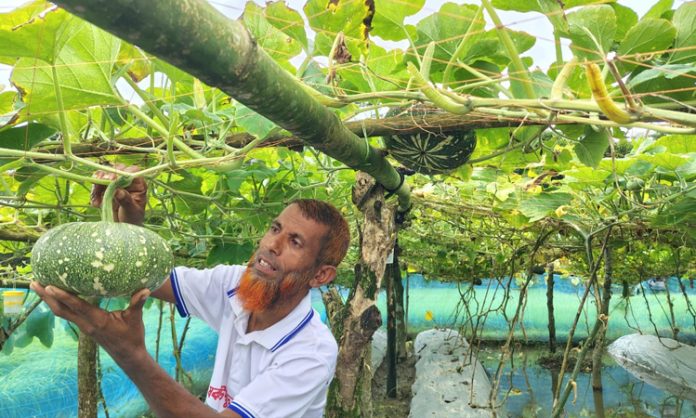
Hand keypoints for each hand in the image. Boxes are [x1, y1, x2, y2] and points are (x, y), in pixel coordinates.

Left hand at [31, 282, 149, 361]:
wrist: (128, 355)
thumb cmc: (132, 336)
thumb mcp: (135, 319)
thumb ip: (138, 303)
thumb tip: (146, 289)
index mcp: (97, 321)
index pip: (77, 306)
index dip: (63, 296)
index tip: (50, 286)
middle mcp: (86, 324)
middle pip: (60, 310)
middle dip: (46, 296)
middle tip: (34, 282)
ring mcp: (84, 326)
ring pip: (61, 312)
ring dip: (48, 300)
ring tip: (37, 286)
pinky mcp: (85, 327)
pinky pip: (67, 314)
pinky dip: (58, 304)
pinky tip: (54, 296)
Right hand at [91, 164, 146, 224]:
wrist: (124, 228)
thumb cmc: (133, 219)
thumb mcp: (132, 211)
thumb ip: (126, 200)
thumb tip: (118, 191)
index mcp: (138, 184)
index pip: (132, 171)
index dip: (122, 172)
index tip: (113, 179)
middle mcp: (127, 182)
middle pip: (116, 170)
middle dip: (106, 175)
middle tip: (100, 182)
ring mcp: (115, 184)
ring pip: (104, 176)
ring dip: (97, 185)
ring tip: (97, 201)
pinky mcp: (105, 189)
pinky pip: (97, 185)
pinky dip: (94, 193)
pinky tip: (96, 204)